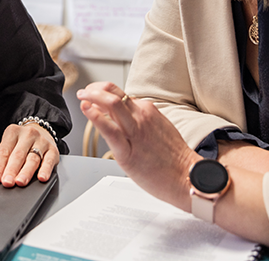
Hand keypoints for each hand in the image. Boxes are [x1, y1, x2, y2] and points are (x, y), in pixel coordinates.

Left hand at [0, 123, 58, 187]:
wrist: (42, 131)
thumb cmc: (20, 142)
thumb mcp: (6, 145)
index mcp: (12, 132)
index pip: (4, 151)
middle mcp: (28, 135)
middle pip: (18, 155)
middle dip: (11, 170)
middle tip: (6, 182)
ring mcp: (42, 142)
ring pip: (33, 159)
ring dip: (26, 172)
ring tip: (20, 182)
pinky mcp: (53, 150)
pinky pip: (49, 161)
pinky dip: (45, 170)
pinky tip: (41, 177)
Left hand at [77, 81, 198, 207]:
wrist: (188, 178)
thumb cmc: (174, 159)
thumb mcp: (160, 128)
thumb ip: (142, 120)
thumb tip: (125, 117)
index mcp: (148, 111)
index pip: (120, 94)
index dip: (103, 91)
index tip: (94, 93)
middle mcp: (141, 117)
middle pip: (113, 93)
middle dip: (94, 89)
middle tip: (84, 93)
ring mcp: (135, 132)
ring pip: (110, 104)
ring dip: (91, 97)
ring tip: (81, 98)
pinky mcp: (127, 151)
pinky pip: (109, 129)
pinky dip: (94, 116)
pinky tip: (86, 110)